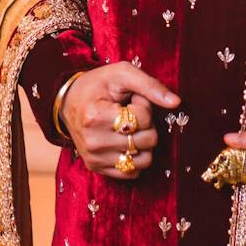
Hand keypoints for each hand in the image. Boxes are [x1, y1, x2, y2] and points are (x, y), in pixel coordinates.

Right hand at [61, 62, 179, 179]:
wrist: (69, 101)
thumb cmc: (98, 84)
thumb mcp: (122, 73)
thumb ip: (150, 85)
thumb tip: (176, 103)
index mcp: (96, 116)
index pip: (143, 118)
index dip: (144, 105)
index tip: (130, 99)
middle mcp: (93, 142)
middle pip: (147, 140)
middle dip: (146, 124)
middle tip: (130, 112)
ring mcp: (94, 158)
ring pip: (144, 160)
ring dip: (143, 142)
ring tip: (128, 127)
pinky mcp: (97, 168)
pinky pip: (133, 172)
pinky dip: (136, 156)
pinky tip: (124, 140)